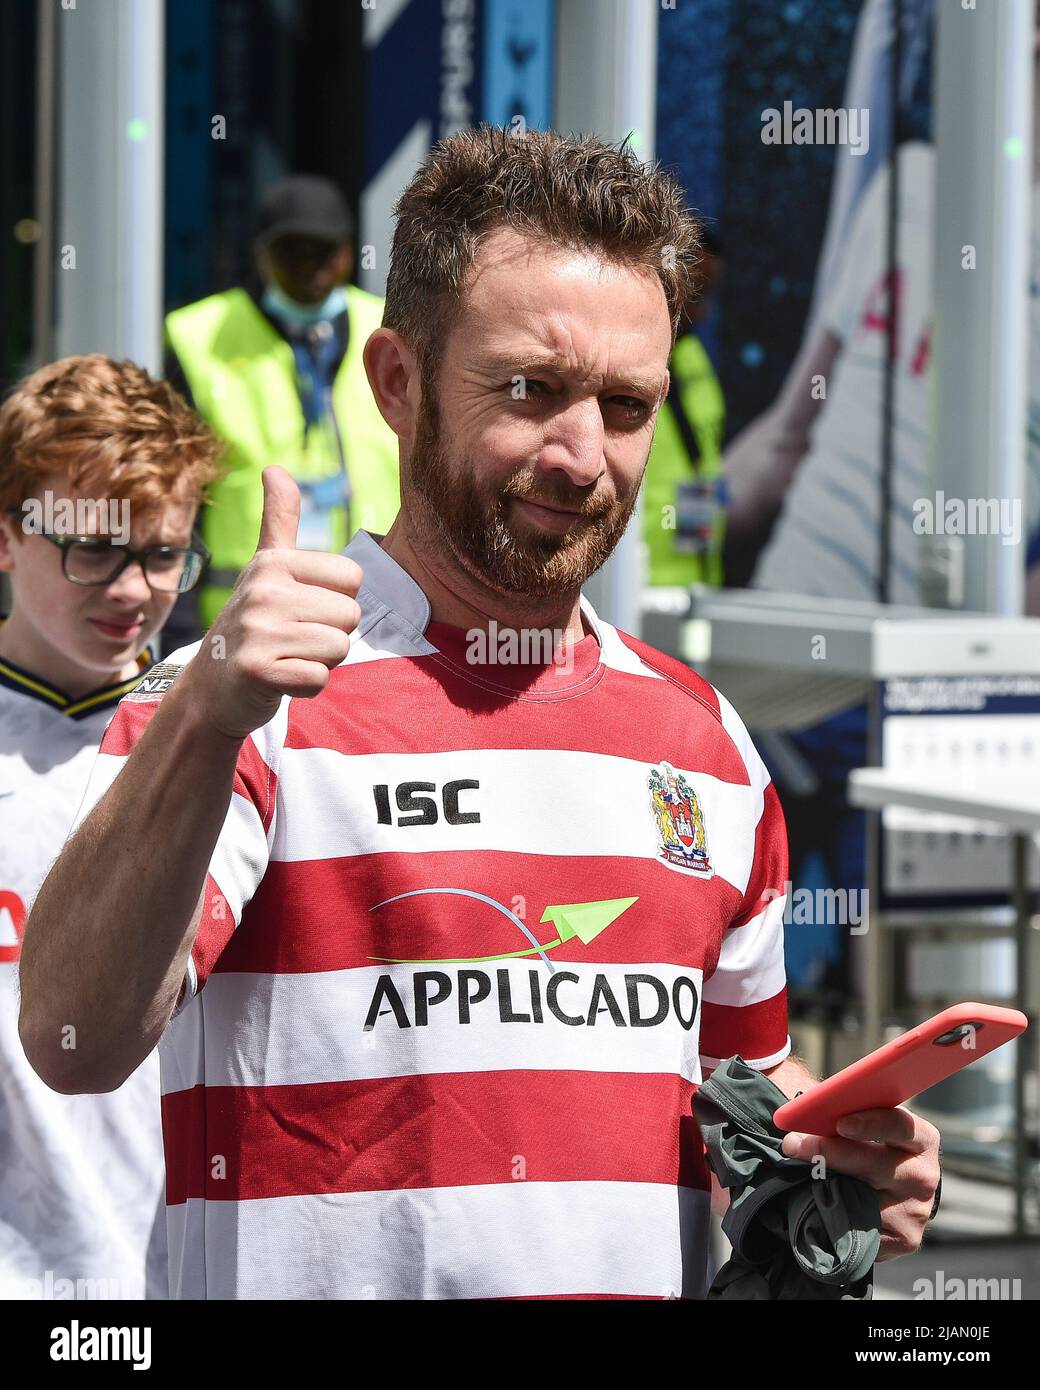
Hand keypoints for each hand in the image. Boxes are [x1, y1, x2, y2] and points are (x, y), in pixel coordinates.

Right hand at [185, 466, 362, 740]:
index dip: (337, 601)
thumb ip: (278, 520)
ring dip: (320, 661)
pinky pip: (319, 678)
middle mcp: (262, 590)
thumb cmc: (251, 626)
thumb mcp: (263, 568)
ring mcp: (257, 631)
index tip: (302, 611)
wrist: (211, 690)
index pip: (352, 577)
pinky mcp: (258, 671)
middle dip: (331, 635)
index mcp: (272, 562)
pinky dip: (306, 687)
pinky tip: (280, 680)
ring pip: (339, 648)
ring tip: (287, 657)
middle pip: (351, 615)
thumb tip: (275, 467)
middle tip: (293, 640)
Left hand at [781, 1107, 940, 1260]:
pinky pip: (858, 1227)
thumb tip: (805, 1109)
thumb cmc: (875, 1148)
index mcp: (921, 1141)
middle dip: (830, 1152)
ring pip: (860, 1198)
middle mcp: (922, 1177)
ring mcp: (913, 1212)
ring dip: (824, 1185)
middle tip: (794, 1144)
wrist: (899, 1193)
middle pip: (874, 1164)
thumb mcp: (872, 1126)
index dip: (871, 1123)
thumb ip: (850, 1114)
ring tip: (798, 1174)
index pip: (900, 1127)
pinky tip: (817, 1204)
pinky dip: (833, 1214)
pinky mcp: (902, 1239)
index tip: (840, 1122)